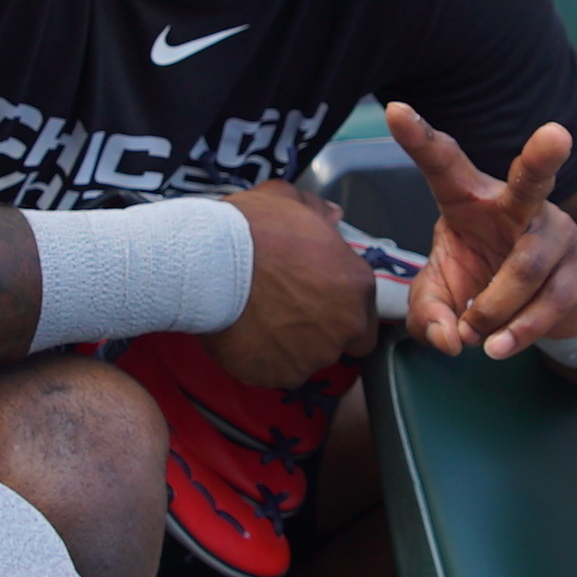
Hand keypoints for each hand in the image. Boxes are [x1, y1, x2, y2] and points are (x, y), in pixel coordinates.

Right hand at [201, 181, 377, 387]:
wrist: (210, 264)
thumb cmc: (252, 228)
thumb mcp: (287, 200)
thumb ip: (317, 211)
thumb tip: (332, 215)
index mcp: (357, 285)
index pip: (366, 312)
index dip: (341, 307)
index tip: (316, 298)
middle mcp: (346, 326)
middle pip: (344, 341)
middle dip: (321, 331)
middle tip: (288, 312)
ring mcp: (314, 356)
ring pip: (309, 359)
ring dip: (291, 346)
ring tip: (260, 322)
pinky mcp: (280, 376)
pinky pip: (275, 372)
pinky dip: (263, 360)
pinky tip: (244, 336)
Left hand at [388, 104, 576, 360]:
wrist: (547, 305)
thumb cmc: (484, 280)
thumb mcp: (443, 297)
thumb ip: (429, 314)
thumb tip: (449, 338)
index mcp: (472, 197)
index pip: (444, 163)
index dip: (420, 138)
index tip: (394, 111)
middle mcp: (520, 205)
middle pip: (531, 179)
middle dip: (542, 157)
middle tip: (556, 134)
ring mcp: (557, 233)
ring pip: (527, 266)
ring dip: (494, 309)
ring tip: (474, 332)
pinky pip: (550, 301)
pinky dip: (519, 331)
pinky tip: (500, 345)